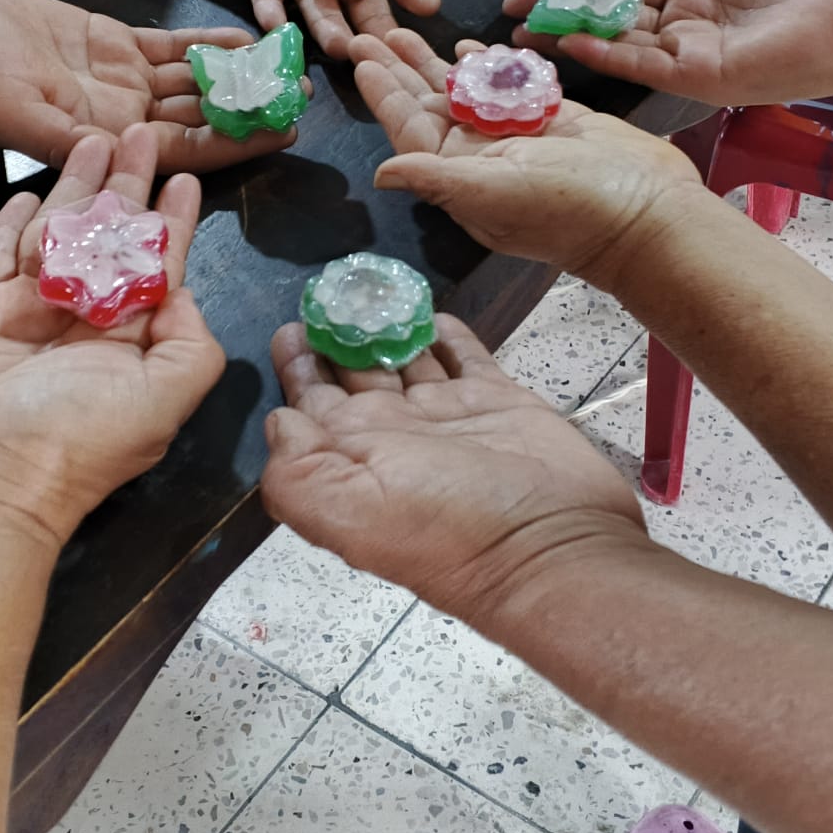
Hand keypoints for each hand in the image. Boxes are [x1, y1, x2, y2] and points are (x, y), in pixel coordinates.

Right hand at [0, 0, 304, 172]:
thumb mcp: (16, 116)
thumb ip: (67, 140)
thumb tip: (116, 156)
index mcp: (106, 144)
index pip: (184, 151)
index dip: (234, 142)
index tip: (282, 130)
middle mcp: (121, 119)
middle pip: (200, 118)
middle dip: (250, 108)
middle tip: (303, 93)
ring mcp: (120, 82)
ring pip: (193, 82)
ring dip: (239, 75)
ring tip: (288, 64)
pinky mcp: (112, 46)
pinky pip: (172, 48)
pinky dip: (208, 44)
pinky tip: (246, 39)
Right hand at [0, 129, 223, 546]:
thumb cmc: (75, 444)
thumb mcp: (161, 401)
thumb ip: (190, 347)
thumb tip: (184, 294)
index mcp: (130, 343)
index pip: (158, 268)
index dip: (173, 223)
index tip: (184, 179)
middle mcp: (81, 325)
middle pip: (109, 240)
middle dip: (125, 188)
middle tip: (134, 133)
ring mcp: (25, 317)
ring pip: (56, 238)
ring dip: (74, 190)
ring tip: (88, 142)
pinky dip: (10, 223)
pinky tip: (28, 192)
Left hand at [263, 314, 644, 625]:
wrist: (552, 546)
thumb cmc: (449, 527)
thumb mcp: (352, 509)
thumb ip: (299, 470)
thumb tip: (279, 423)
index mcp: (353, 456)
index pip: (312, 403)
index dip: (298, 365)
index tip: (290, 322)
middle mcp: (395, 434)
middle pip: (355, 374)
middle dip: (339, 334)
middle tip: (331, 289)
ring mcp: (448, 415)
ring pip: (406, 358)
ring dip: (388, 325)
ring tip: (375, 285)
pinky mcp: (498, 400)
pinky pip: (463, 356)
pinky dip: (445, 333)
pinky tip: (428, 308)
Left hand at [349, 28, 699, 285]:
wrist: (647, 211)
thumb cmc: (571, 209)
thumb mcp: (494, 194)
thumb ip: (436, 180)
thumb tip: (379, 175)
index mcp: (460, 175)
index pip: (410, 128)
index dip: (384, 93)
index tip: (359, 57)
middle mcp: (481, 157)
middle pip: (428, 104)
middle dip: (398, 68)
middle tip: (368, 29)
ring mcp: (516, 138)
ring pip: (463, 91)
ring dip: (432, 62)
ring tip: (405, 30)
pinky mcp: (550, 119)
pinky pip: (506, 86)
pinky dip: (484, 64)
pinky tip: (465, 44)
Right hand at [504, 0, 832, 105]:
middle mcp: (681, 27)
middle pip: (605, 16)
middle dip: (557, 7)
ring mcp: (686, 53)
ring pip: (612, 41)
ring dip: (565, 30)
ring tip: (516, 21)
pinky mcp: (696, 74)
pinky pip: (639, 62)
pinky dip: (602, 51)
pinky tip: (564, 36)